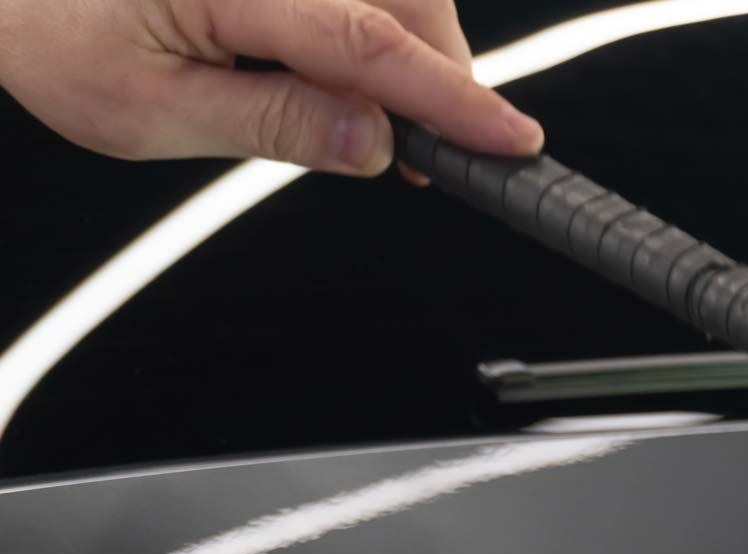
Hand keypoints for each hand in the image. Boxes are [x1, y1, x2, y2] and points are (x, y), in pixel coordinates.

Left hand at [0, 0, 539, 174]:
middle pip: (401, 4)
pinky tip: (340, 66)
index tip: (508, 142)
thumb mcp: (142, 112)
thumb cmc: (42, 25)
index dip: (454, 101)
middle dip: (434, 77)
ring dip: (398, 48)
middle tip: (427, 153)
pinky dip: (366, 22)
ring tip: (364, 114)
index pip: (372, 46)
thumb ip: (270, 123)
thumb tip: (371, 145)